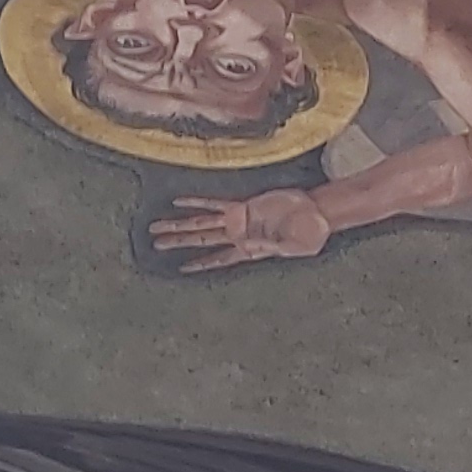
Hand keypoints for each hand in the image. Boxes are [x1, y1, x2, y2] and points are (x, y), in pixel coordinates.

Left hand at [151, 192, 333, 271]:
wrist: (315, 213)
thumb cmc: (310, 234)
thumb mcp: (297, 247)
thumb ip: (273, 246)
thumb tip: (248, 245)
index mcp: (250, 251)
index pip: (219, 259)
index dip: (200, 264)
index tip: (180, 269)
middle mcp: (238, 237)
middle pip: (202, 240)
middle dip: (178, 242)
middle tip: (155, 244)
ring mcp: (238, 221)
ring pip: (202, 223)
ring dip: (180, 225)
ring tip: (157, 228)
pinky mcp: (242, 206)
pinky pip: (214, 204)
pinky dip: (196, 202)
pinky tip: (178, 202)